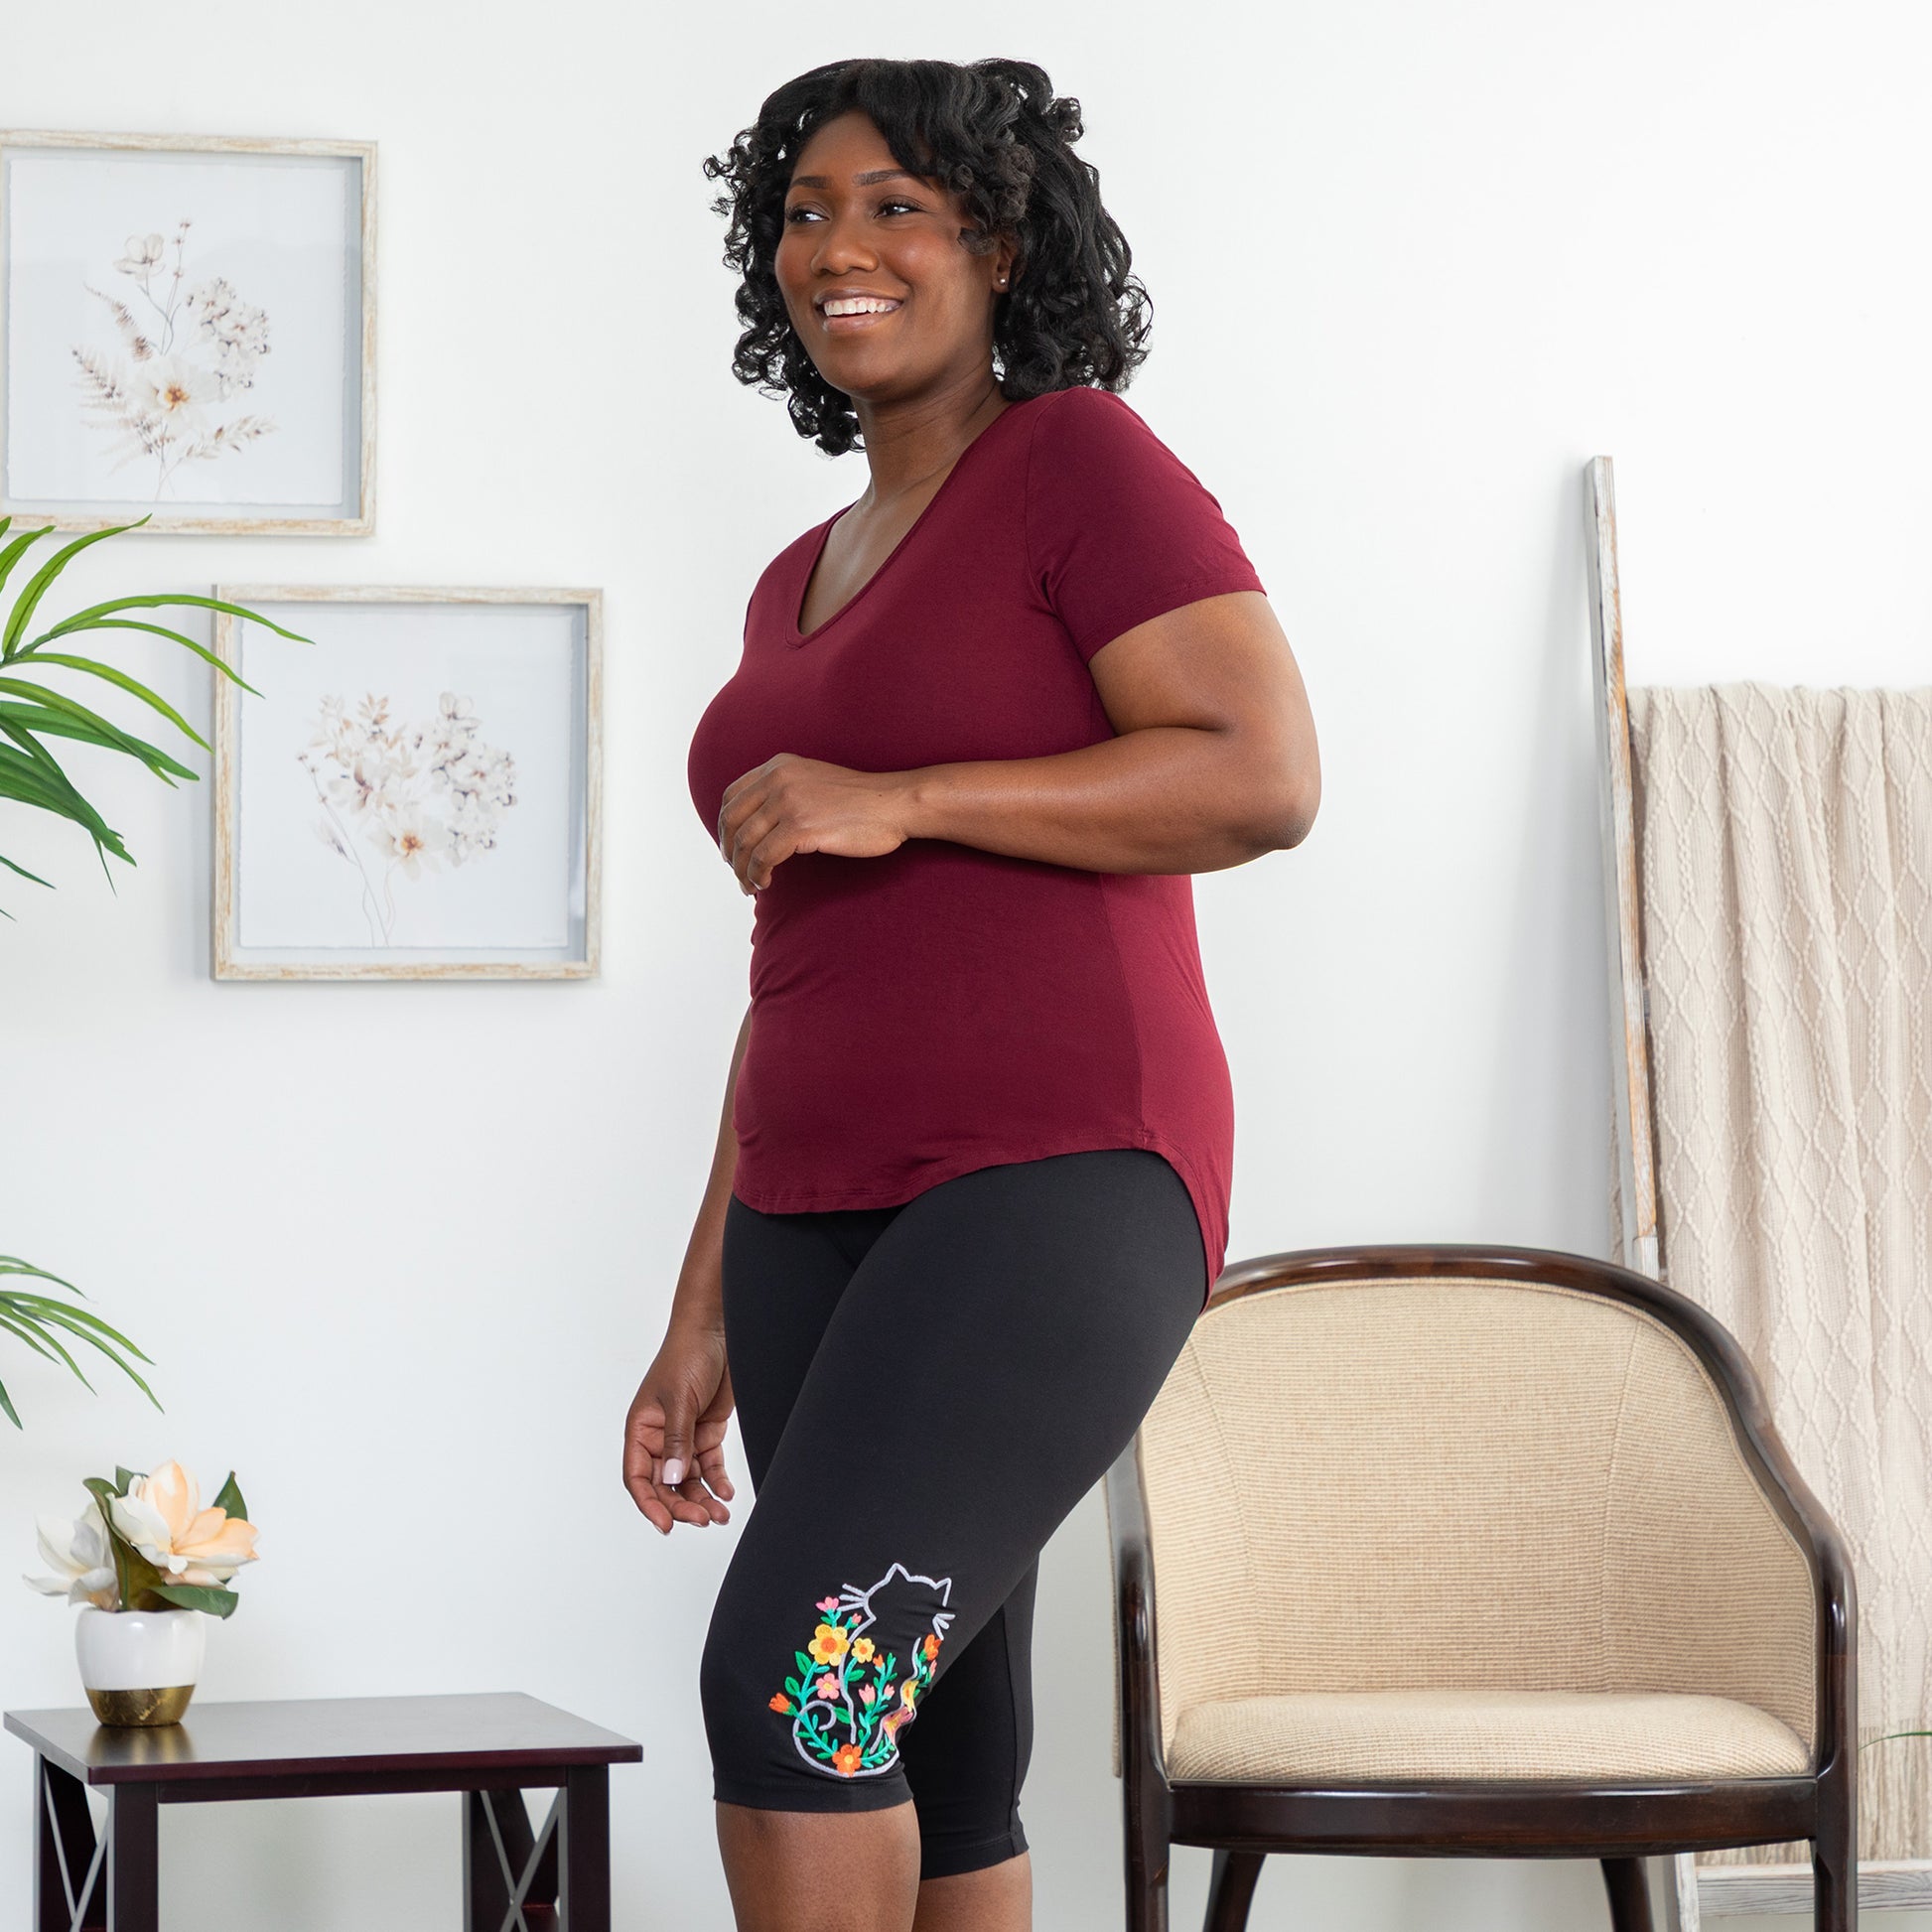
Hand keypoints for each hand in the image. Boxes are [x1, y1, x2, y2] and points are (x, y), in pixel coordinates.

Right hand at [624, 1322, 736, 1534]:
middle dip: (682, 1505)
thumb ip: (677, 1441)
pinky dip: (717, 1482)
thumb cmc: (687, 1356)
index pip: (638, 1477)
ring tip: (720, 1515)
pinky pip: (709, 1466)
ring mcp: (684, 1437)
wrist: (717, 1332)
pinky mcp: (707, 1433)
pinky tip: (726, 1494)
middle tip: (703, 1519)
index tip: (666, 1525)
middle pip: (665, 1485)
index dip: (649, 1504)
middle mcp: (659, 1439)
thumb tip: (671, 1480)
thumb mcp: (679, 1400)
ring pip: (688, 1480)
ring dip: (702, 1499)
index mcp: (641, 1430)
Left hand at [717, 754, 913, 893]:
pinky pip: (763, 858)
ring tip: (749, 885)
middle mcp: (778, 779)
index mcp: (779, 766)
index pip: (731, 796)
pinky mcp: (800, 827)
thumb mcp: (814, 781)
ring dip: (742, 870)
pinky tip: (765, 884)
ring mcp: (788, 802)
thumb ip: (786, 791)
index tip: (731, 849)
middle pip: (732, 821)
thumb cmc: (862, 800)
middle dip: (729, 852)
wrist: (894, 803)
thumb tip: (760, 824)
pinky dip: (757, 875)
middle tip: (737, 872)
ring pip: (745, 843)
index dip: (725, 827)